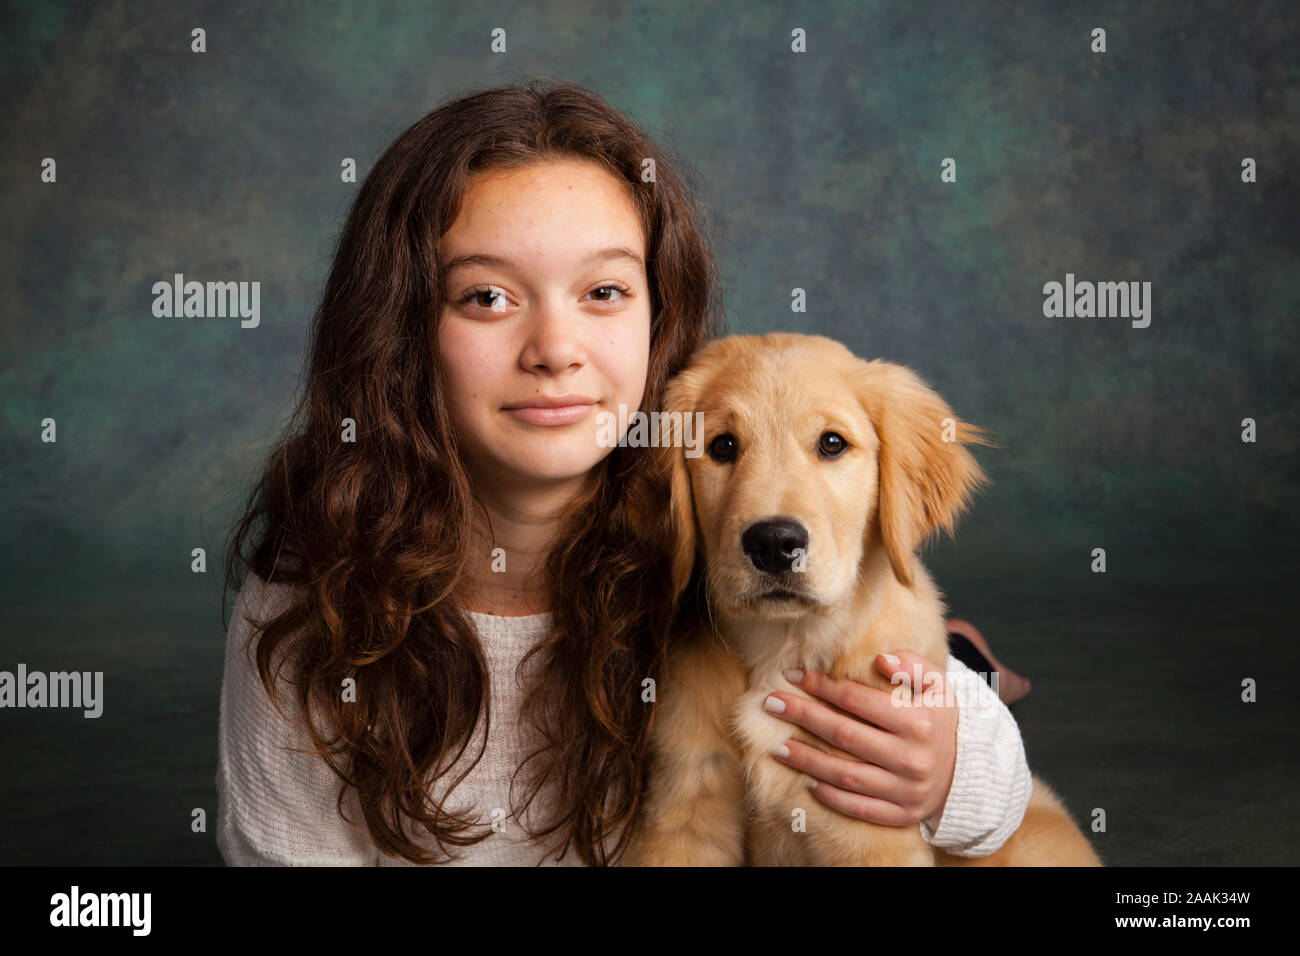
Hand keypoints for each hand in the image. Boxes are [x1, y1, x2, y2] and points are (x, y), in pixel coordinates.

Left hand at [763, 649, 958, 826]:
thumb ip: (912, 666)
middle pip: (845, 735)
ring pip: (846, 774)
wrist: (970, 772)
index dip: (823, 686)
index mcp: (918, 720)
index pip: (859, 700)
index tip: (794, 675)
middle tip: (771, 703)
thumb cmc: (940, 719)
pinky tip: (808, 781)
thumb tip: (881, 659)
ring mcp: (906, 789)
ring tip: (778, 746)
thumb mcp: (939, 686)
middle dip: (803, 716)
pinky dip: (832, 797)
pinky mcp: (902, 814)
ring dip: (807, 760)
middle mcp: (911, 757)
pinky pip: (860, 808)